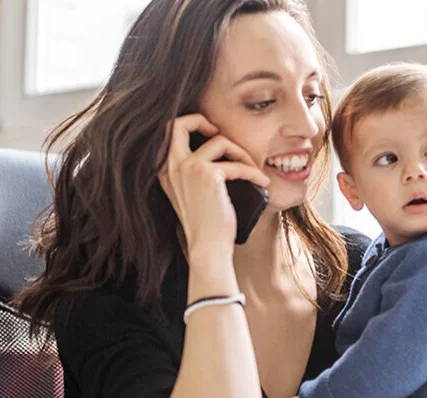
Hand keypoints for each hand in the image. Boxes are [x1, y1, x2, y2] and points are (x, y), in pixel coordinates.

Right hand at [158, 113, 269, 260]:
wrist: (207, 247)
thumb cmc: (204, 224)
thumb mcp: (189, 193)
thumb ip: (191, 172)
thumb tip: (215, 147)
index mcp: (164, 170)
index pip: (168, 132)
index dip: (189, 125)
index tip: (210, 135)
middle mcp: (171, 166)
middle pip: (180, 123)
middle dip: (203, 120)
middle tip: (221, 134)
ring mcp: (188, 168)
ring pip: (219, 141)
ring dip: (241, 153)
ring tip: (253, 169)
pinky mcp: (209, 175)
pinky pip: (237, 164)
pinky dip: (253, 172)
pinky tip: (262, 182)